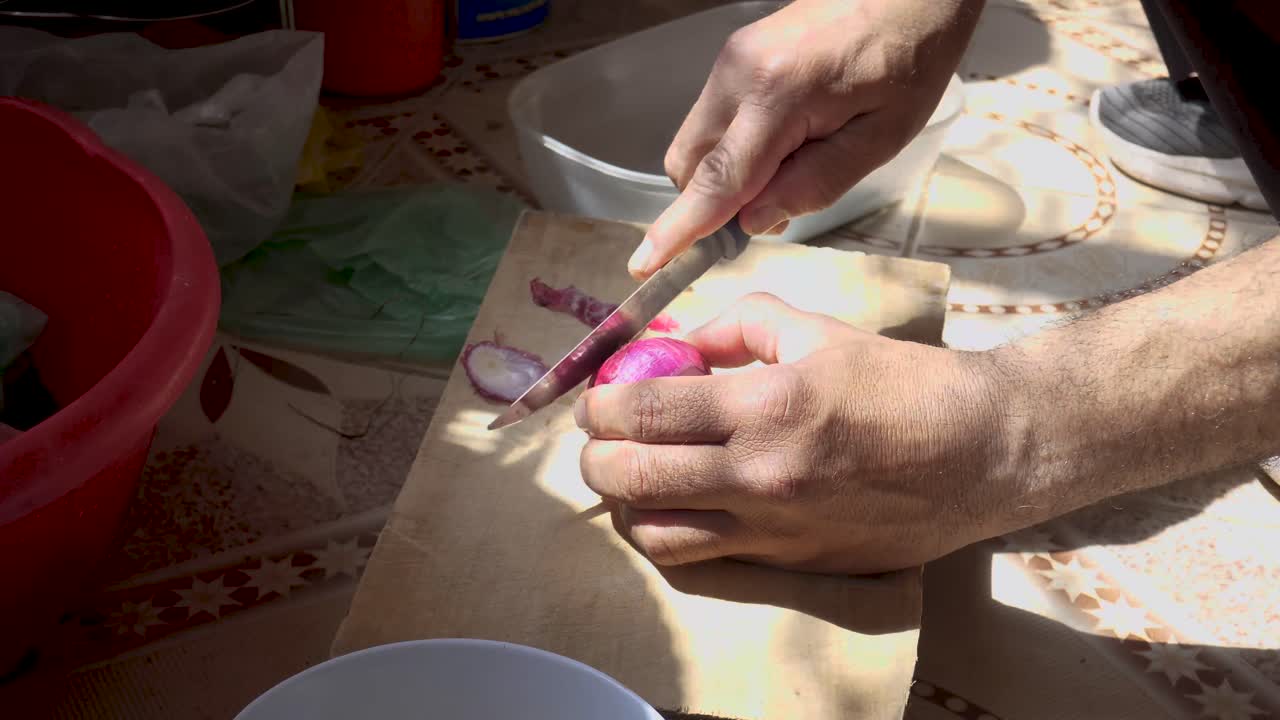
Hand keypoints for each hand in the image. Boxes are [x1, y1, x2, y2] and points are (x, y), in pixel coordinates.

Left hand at [574, 293, 1018, 575]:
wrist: (981, 453)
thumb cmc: (902, 384)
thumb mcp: (818, 330)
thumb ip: (739, 324)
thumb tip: (680, 340)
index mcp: (766, 405)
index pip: (646, 411)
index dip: (601, 404)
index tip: (598, 396)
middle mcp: (759, 474)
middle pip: (633, 477)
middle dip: (595, 454)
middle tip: (600, 436)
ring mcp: (772, 527)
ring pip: (656, 532)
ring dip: (626, 503)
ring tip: (633, 475)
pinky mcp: (790, 561)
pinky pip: (702, 559)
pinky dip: (670, 534)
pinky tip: (676, 507)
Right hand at [628, 0, 983, 278]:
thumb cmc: (908, 60)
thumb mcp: (880, 137)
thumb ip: (816, 184)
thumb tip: (753, 221)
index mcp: (778, 94)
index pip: (717, 179)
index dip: (680, 228)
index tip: (644, 264)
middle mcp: (737, 74)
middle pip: (691, 168)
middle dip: (717, 203)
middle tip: (781, 205)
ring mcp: (729, 62)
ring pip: (695, 147)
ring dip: (727, 177)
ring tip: (793, 164)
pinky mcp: (732, 59)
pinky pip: (711, 123)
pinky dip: (733, 149)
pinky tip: (783, 141)